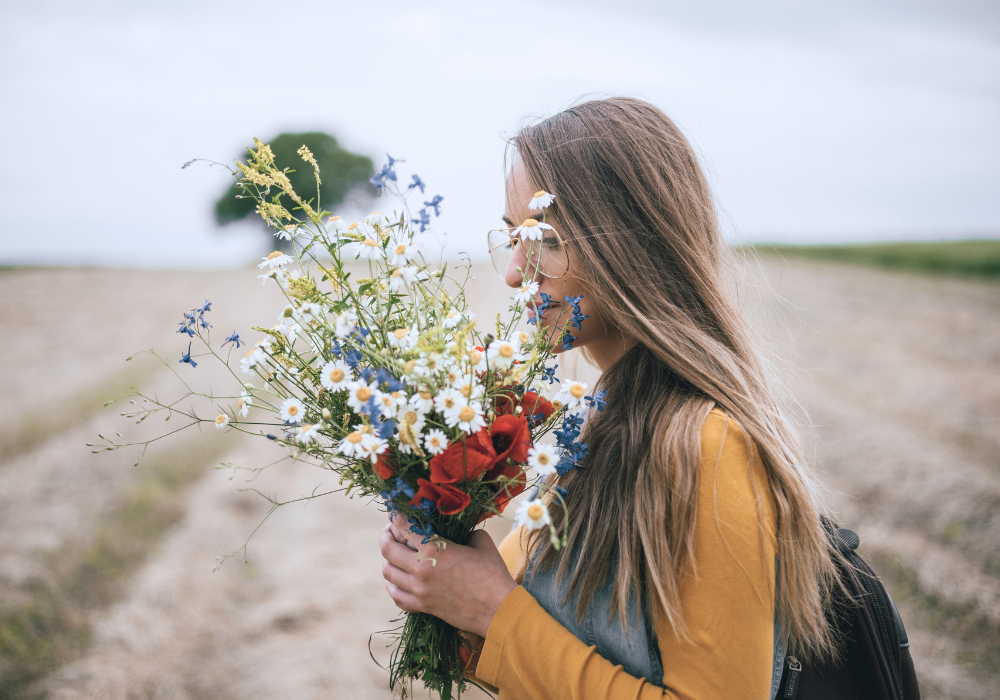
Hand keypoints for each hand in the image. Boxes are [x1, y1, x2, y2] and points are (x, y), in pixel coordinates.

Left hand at [379, 513, 516, 637]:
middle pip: (387, 550)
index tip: (397, 512)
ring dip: (387, 560)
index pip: (403, 526)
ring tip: (393, 554)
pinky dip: (393, 586)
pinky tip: (398, 581)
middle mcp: (420, 569)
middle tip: (390, 531)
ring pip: (388, 573)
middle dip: (385, 536)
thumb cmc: (493, 574)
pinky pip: (396, 597)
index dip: (396, 516)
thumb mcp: (480, 541)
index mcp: (434, 549)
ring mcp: (419, 591)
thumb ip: (463, 531)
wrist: (499, 610)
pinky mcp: (423, 607)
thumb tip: (457, 530)